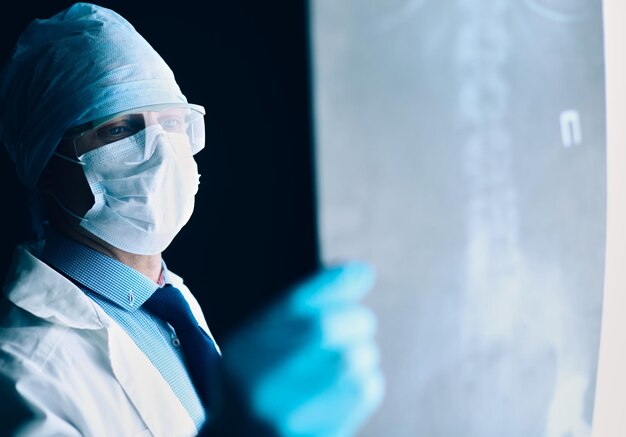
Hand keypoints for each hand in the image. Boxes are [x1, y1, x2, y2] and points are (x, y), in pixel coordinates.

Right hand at [220, 261, 384, 436]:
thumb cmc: (263, 384)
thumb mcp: (265, 343)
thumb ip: (305, 305)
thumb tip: (362, 270)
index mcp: (242, 353)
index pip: (292, 305)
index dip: (334, 283)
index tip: (361, 272)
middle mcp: (256, 385)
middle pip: (322, 329)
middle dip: (354, 320)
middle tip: (358, 326)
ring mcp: (284, 417)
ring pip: (352, 359)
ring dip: (363, 351)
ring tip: (348, 360)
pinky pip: (365, 391)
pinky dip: (368, 379)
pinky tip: (350, 385)